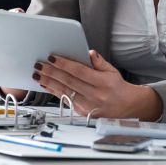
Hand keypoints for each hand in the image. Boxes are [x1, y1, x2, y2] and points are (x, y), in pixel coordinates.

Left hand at [32, 51, 162, 120]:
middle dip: (51, 72)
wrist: (126, 109)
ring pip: (64, 91)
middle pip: (68, 81)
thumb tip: (89, 52)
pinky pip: (65, 100)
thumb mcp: (112, 72)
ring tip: (38, 74)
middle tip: (39, 64)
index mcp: (102, 82)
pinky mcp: (82, 112)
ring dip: (49, 82)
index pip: (79, 71)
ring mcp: (87, 105)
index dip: (64, 64)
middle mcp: (94, 95)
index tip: (52, 57)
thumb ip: (99, 62)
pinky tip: (46, 85)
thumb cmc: (118, 88)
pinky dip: (54, 92)